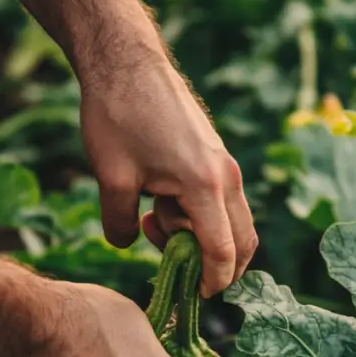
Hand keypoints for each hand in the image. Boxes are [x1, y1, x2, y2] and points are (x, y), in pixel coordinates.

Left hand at [80, 51, 257, 298]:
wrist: (125, 60)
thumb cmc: (117, 115)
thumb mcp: (112, 179)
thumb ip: (121, 224)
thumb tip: (125, 244)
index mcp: (205, 186)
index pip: (223, 253)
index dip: (211, 283)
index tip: (194, 297)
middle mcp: (226, 177)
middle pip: (243, 243)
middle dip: (216, 267)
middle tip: (176, 268)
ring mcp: (225, 164)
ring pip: (234, 223)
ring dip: (202, 238)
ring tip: (154, 221)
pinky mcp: (216, 157)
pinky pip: (221, 202)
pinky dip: (200, 217)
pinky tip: (160, 203)